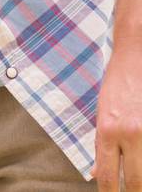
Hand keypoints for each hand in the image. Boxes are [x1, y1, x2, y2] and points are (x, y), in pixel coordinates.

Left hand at [96, 37, 141, 190]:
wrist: (136, 55)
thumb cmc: (118, 85)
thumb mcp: (102, 114)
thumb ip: (102, 144)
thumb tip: (97, 173)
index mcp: (107, 130)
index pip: (107, 174)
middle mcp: (129, 133)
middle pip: (135, 180)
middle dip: (133, 191)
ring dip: (141, 180)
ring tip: (137, 183)